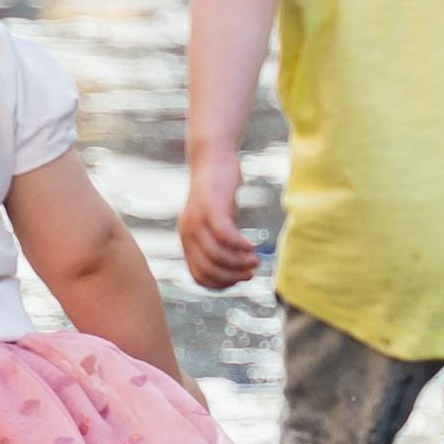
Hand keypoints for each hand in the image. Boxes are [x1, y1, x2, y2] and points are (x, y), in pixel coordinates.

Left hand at [180, 161, 261, 290]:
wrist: (212, 159)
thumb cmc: (218, 194)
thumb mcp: (216, 223)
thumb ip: (220, 244)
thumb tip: (235, 268)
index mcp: (187, 242)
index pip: (199, 277)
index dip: (221, 284)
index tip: (240, 280)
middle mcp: (188, 233)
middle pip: (209, 269)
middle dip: (232, 276)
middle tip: (252, 272)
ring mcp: (197, 220)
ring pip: (217, 255)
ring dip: (239, 263)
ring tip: (256, 260)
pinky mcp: (211, 207)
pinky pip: (225, 236)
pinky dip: (240, 245)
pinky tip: (252, 246)